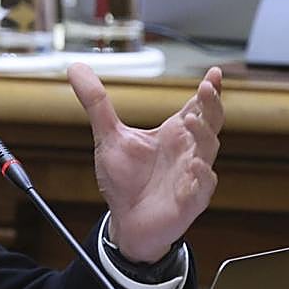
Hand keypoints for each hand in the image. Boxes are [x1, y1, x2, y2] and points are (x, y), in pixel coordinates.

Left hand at [68, 63, 223, 262]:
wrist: (126, 220)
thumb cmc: (125, 179)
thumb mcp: (108, 136)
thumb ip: (96, 102)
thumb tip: (76, 68)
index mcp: (173, 134)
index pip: (197, 107)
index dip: (208, 90)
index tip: (212, 73)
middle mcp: (187, 151)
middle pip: (211, 123)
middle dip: (212, 105)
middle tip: (206, 89)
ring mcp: (191, 175)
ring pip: (208, 151)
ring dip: (203, 135)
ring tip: (191, 120)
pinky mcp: (190, 200)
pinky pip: (202, 186)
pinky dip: (200, 176)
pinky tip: (194, 166)